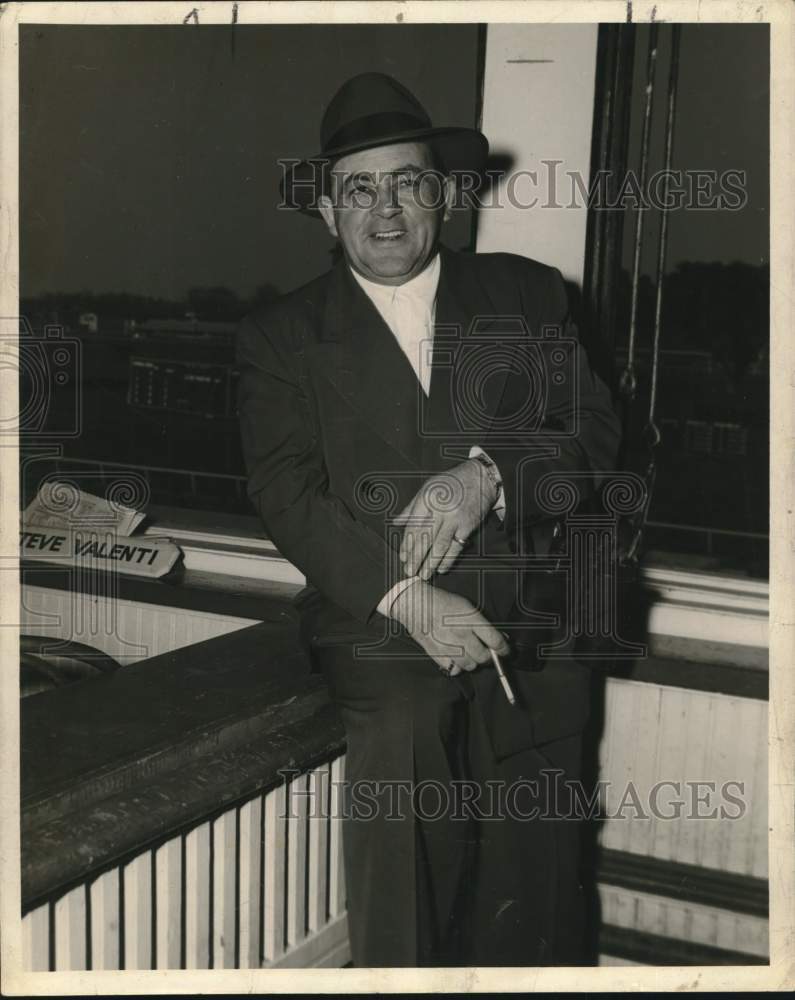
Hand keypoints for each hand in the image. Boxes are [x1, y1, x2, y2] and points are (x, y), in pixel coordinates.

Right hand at [391, 580, 508, 676]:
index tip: (506, 651)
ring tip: (470, 654)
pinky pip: (454, 669)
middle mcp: (461, 635)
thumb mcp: (467, 606)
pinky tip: (456, 657)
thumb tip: (498, 639)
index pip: (496, 642)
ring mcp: (448, 646)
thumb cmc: (442, 602)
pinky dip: (457, 667)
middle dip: (489, 657)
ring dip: (473, 662)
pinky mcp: (437, 654)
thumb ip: (482, 623)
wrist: (415, 603)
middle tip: (487, 653)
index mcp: (471, 620)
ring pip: (470, 666)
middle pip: (484, 658)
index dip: (505, 649)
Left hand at [394, 459, 496, 580]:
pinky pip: (456, 546)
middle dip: (416, 558)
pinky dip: (448, 559)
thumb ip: (412, 507)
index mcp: (426, 499)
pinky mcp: (468, 525)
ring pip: (439, 545)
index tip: (403, 557)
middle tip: (410, 572)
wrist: (480, 477)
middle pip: (424, 538)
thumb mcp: (428, 488)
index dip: (407, 544)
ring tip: (424, 575)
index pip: (413, 526)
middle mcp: (439, 509)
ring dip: (430, 563)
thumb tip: (397, 522)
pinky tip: (441, 568)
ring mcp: (455, 518)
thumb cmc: (451, 482)